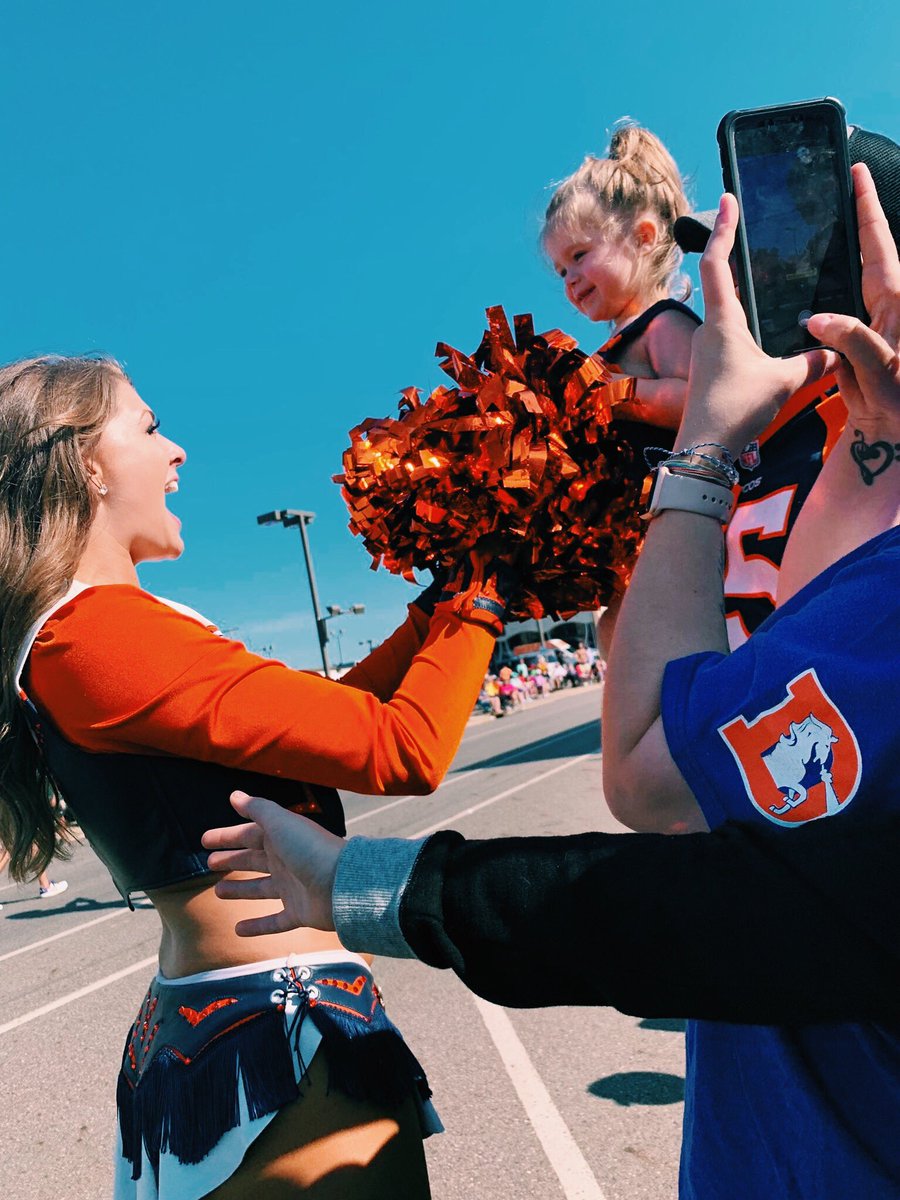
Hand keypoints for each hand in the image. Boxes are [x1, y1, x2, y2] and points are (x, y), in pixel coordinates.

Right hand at [201, 792, 343, 934]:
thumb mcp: (280, 823)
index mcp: (282, 838)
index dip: (227, 837)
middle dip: (232, 859)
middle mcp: (286, 861)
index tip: (204, 840)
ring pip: (260, 889)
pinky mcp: (299, 912)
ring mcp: (293, 888)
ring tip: (218, 892)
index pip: (249, 835)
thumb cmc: (310, 849)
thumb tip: (234, 795)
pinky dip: (257, 926)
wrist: (342, 884)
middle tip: (209, 862)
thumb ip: (257, 809)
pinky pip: (274, 921)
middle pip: (253, 860)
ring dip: (240, 889)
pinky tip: (238, 930)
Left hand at [678, 194, 837, 454]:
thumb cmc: (735, 409)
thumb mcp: (782, 382)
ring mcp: (708, 350)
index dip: (723, 229)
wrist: (703, 449)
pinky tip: (763, 329)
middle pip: (719, 282)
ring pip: (726, 311)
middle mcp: (710, 330)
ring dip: (742, 292)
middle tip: (750, 229)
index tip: (728, 199)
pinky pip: (729, 335)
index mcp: (723, 321)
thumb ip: (811, 363)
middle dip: (734, 254)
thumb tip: (835, 353)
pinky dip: (745, 322)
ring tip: (766, 276)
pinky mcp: (710, 369)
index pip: (717, 263)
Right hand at [806, 163, 899, 432]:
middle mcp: (883, 307)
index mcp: (895, 306)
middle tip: (838, 184)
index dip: (868, 210)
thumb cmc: (898, 403)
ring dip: (835, 254)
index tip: (858, 175)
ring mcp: (868, 322)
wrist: (894, 432)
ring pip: (848, 279)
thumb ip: (855, 343)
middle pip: (867, 252)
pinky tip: (800, 286)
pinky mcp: (853, 342)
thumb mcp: (881, 374)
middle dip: (855, 218)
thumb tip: (817, 320)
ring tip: (814, 225)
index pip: (880, 247)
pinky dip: (818, 293)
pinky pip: (833, 310)